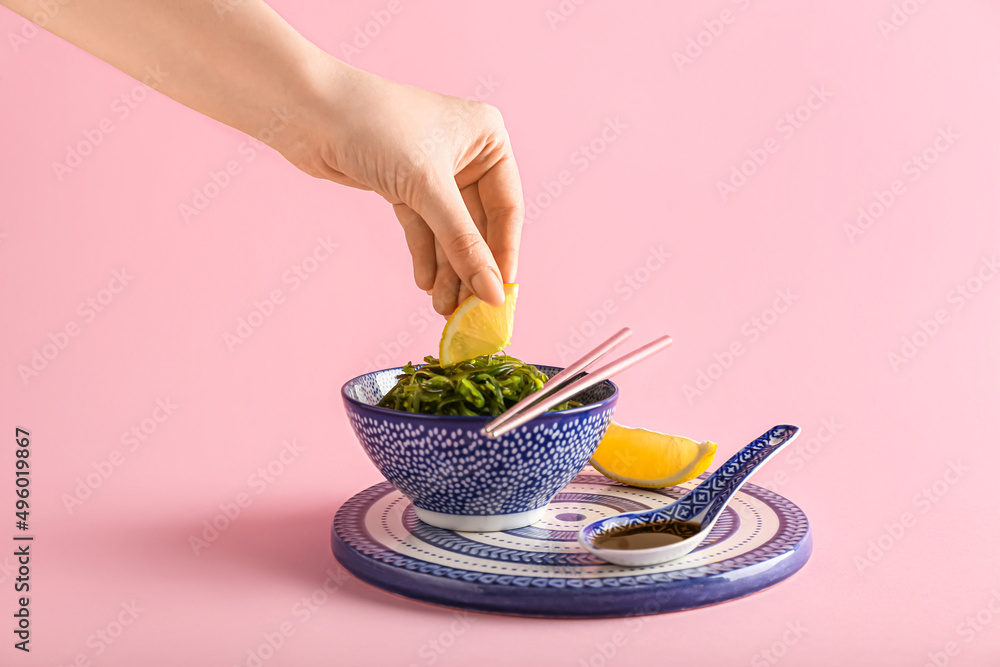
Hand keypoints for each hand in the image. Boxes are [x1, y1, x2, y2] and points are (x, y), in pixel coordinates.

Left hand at [280, 61, 522, 315]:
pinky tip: (425, 284)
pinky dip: (425, 256)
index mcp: (487, 138)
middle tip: (467, 312)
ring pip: (449, 232)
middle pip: (478, 225)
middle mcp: (466, 153)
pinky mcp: (404, 186)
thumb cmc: (374, 128)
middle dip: (470, 268)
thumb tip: (492, 293)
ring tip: (443, 307)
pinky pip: (424, 229)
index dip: (503, 254)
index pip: (507, 208)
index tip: (500, 296)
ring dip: (447, 270)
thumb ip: (463, 243)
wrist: (307, 112)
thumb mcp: (427, 188)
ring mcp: (435, 171)